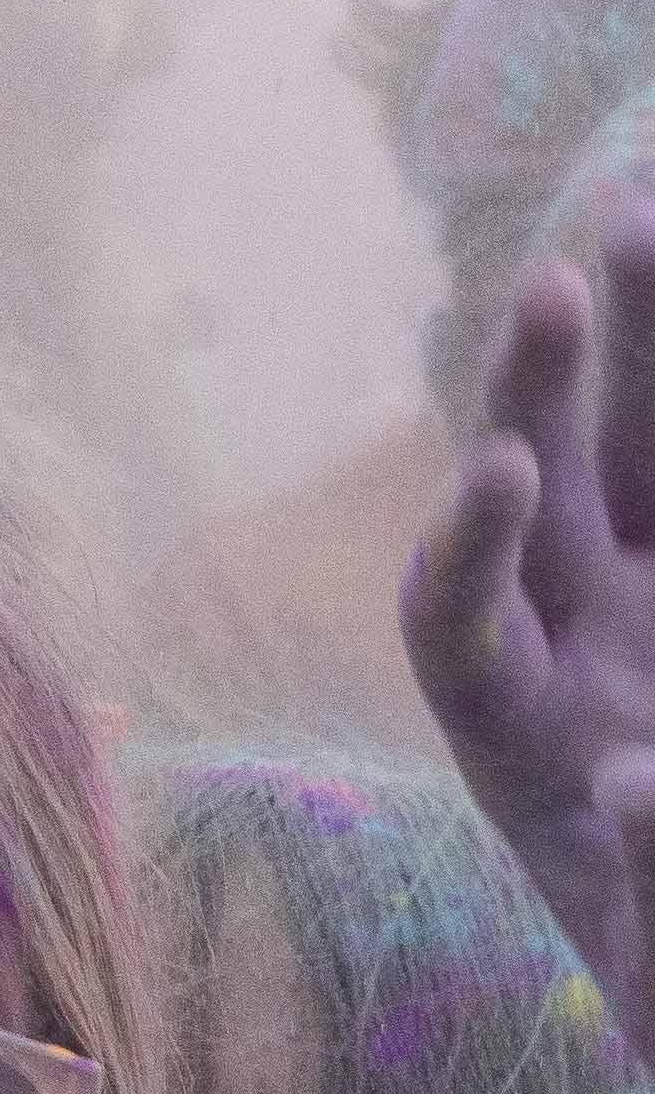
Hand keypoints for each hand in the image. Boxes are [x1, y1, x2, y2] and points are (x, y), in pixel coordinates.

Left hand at [406, 181, 654, 1045]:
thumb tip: (626, 789)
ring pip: (644, 449)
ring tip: (636, 206)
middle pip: (541, 495)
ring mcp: (650, 595)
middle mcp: (573, 641)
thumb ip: (649, 887)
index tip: (500, 481)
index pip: (457, 629)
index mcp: (522, 736)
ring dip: (647, 339)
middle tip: (558, 280)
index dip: (468, 552)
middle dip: (544, 390)